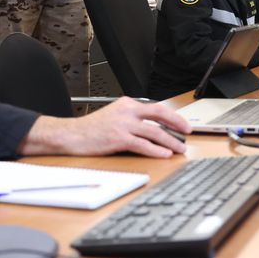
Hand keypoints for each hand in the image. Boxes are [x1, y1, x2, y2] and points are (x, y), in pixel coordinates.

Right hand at [19, 97, 189, 157]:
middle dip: (177, 123)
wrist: (70, 135)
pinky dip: (156, 150)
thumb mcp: (113, 116)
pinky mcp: (118, 138)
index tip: (182, 124)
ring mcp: (123, 124)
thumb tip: (153, 129)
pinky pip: (143, 144)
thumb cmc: (91, 129)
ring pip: (154, 131)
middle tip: (188, 132)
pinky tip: (164, 154)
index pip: (155, 107)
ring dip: (170, 141)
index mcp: (127, 103)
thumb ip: (132, 119)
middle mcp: (127, 111)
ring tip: (179, 148)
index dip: (172, 116)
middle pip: (159, 114)